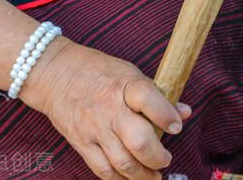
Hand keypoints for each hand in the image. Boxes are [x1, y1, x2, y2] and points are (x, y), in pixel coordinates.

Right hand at [21, 38, 190, 178]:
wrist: (57, 75)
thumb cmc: (101, 73)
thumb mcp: (132, 74)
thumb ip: (159, 95)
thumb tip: (185, 112)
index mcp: (127, 86)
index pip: (149, 99)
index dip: (166, 115)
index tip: (177, 127)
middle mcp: (111, 110)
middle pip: (138, 141)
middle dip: (157, 157)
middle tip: (165, 160)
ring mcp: (95, 130)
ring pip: (122, 162)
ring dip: (142, 175)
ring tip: (154, 176)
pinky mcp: (81, 144)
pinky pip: (102, 169)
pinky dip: (119, 179)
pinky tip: (131, 178)